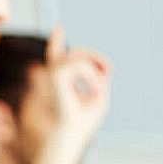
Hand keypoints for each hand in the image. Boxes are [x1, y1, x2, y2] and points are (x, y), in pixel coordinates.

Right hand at [46, 26, 111, 156]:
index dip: (56, 42)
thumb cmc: (83, 121)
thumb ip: (98, 78)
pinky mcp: (56, 78)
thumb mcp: (98, 96)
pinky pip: (79, 65)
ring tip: (98, 88)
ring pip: (76, 57)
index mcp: (60, 82)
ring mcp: (53, 76)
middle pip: (75, 52)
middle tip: (109, 70)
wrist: (71, 135)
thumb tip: (99, 66)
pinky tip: (95, 91)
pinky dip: (91, 76)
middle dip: (94, 56)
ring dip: (93, 70)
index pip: (56, 57)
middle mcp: (54, 77)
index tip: (58, 28)